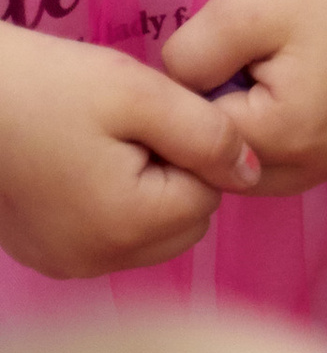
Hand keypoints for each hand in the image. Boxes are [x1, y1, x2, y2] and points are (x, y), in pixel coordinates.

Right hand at [0, 22, 259, 275]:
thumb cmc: (50, 88)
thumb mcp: (139, 94)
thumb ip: (206, 132)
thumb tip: (253, 170)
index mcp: (127, 225)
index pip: (208, 195)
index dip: (195, 148)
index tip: (156, 117)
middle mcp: (99, 261)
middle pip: (184, 223)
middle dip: (175, 175)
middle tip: (133, 129)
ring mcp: (69, 264)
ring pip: (150, 234)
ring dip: (147, 192)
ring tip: (106, 143)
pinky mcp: (47, 255)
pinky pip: (110, 237)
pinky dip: (112, 205)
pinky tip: (82, 164)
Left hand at [160, 0, 326, 198]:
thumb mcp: (236, 10)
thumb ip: (184, 62)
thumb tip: (175, 94)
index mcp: (288, 135)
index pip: (207, 142)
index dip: (195, 101)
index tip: (208, 59)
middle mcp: (326, 162)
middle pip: (238, 169)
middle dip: (225, 128)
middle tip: (238, 67)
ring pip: (273, 170)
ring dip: (257, 137)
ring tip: (267, 75)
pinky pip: (310, 158)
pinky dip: (292, 136)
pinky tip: (300, 85)